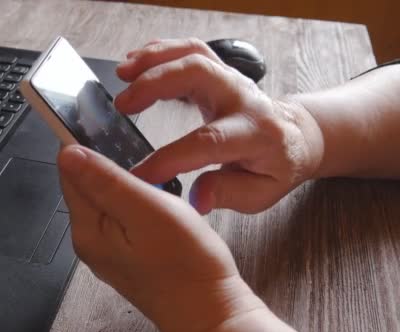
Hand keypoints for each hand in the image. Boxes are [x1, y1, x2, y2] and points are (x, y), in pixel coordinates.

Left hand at [57, 144, 265, 331]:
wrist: (211, 311)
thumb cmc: (186, 266)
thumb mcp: (145, 211)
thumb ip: (105, 180)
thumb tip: (68, 153)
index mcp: (88, 229)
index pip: (70, 171)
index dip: (82, 142)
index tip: (98, 122)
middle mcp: (91, 240)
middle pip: (85, 183)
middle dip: (104, 161)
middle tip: (131, 144)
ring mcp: (108, 248)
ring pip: (105, 197)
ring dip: (121, 179)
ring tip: (147, 171)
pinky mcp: (126, 252)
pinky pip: (121, 214)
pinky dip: (133, 198)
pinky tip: (152, 197)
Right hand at [115, 38, 324, 213]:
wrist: (292, 136)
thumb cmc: (274, 165)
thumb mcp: (260, 192)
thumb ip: (228, 194)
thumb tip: (197, 198)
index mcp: (255, 132)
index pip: (207, 141)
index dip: (171, 157)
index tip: (141, 173)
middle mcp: (242, 97)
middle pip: (199, 73)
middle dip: (156, 83)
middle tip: (122, 103)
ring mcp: (230, 78)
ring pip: (193, 53)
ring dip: (154, 59)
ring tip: (123, 73)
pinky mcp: (219, 70)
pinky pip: (190, 50)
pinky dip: (160, 51)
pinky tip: (136, 60)